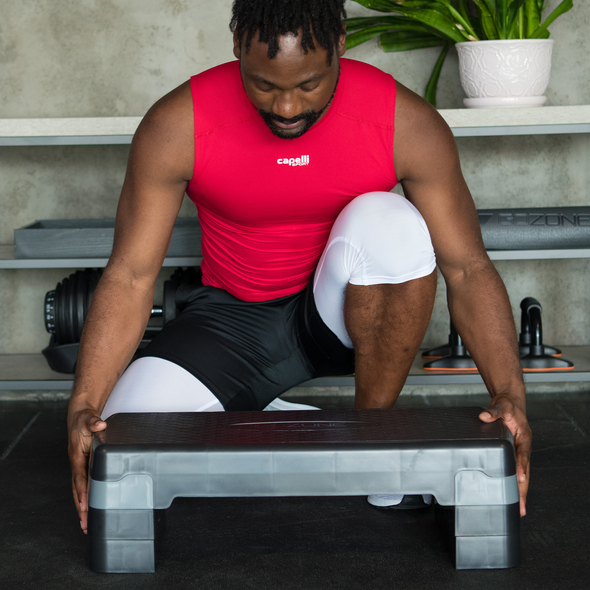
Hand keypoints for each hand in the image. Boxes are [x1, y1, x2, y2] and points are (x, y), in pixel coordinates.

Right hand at [67, 408, 106, 533]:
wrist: (79, 417)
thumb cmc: (83, 420)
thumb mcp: (88, 419)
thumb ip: (93, 423)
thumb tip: (99, 425)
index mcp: (76, 456)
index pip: (80, 477)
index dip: (83, 491)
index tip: (85, 505)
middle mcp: (76, 464)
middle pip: (77, 490)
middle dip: (80, 508)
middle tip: (85, 526)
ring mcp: (78, 467)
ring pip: (79, 491)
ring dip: (81, 508)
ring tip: (85, 526)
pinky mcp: (83, 467)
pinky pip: (83, 486)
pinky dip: (84, 499)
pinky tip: (88, 510)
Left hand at [479, 396, 531, 516]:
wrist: (509, 402)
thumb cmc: (507, 405)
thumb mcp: (501, 405)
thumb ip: (493, 411)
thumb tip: (484, 416)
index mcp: (524, 437)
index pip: (523, 454)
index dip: (521, 466)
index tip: (520, 478)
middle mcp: (523, 447)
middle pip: (525, 471)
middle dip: (523, 490)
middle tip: (521, 508)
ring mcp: (519, 452)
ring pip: (521, 475)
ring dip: (520, 491)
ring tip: (519, 509)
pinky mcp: (513, 453)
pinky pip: (515, 470)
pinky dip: (514, 483)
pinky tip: (511, 495)